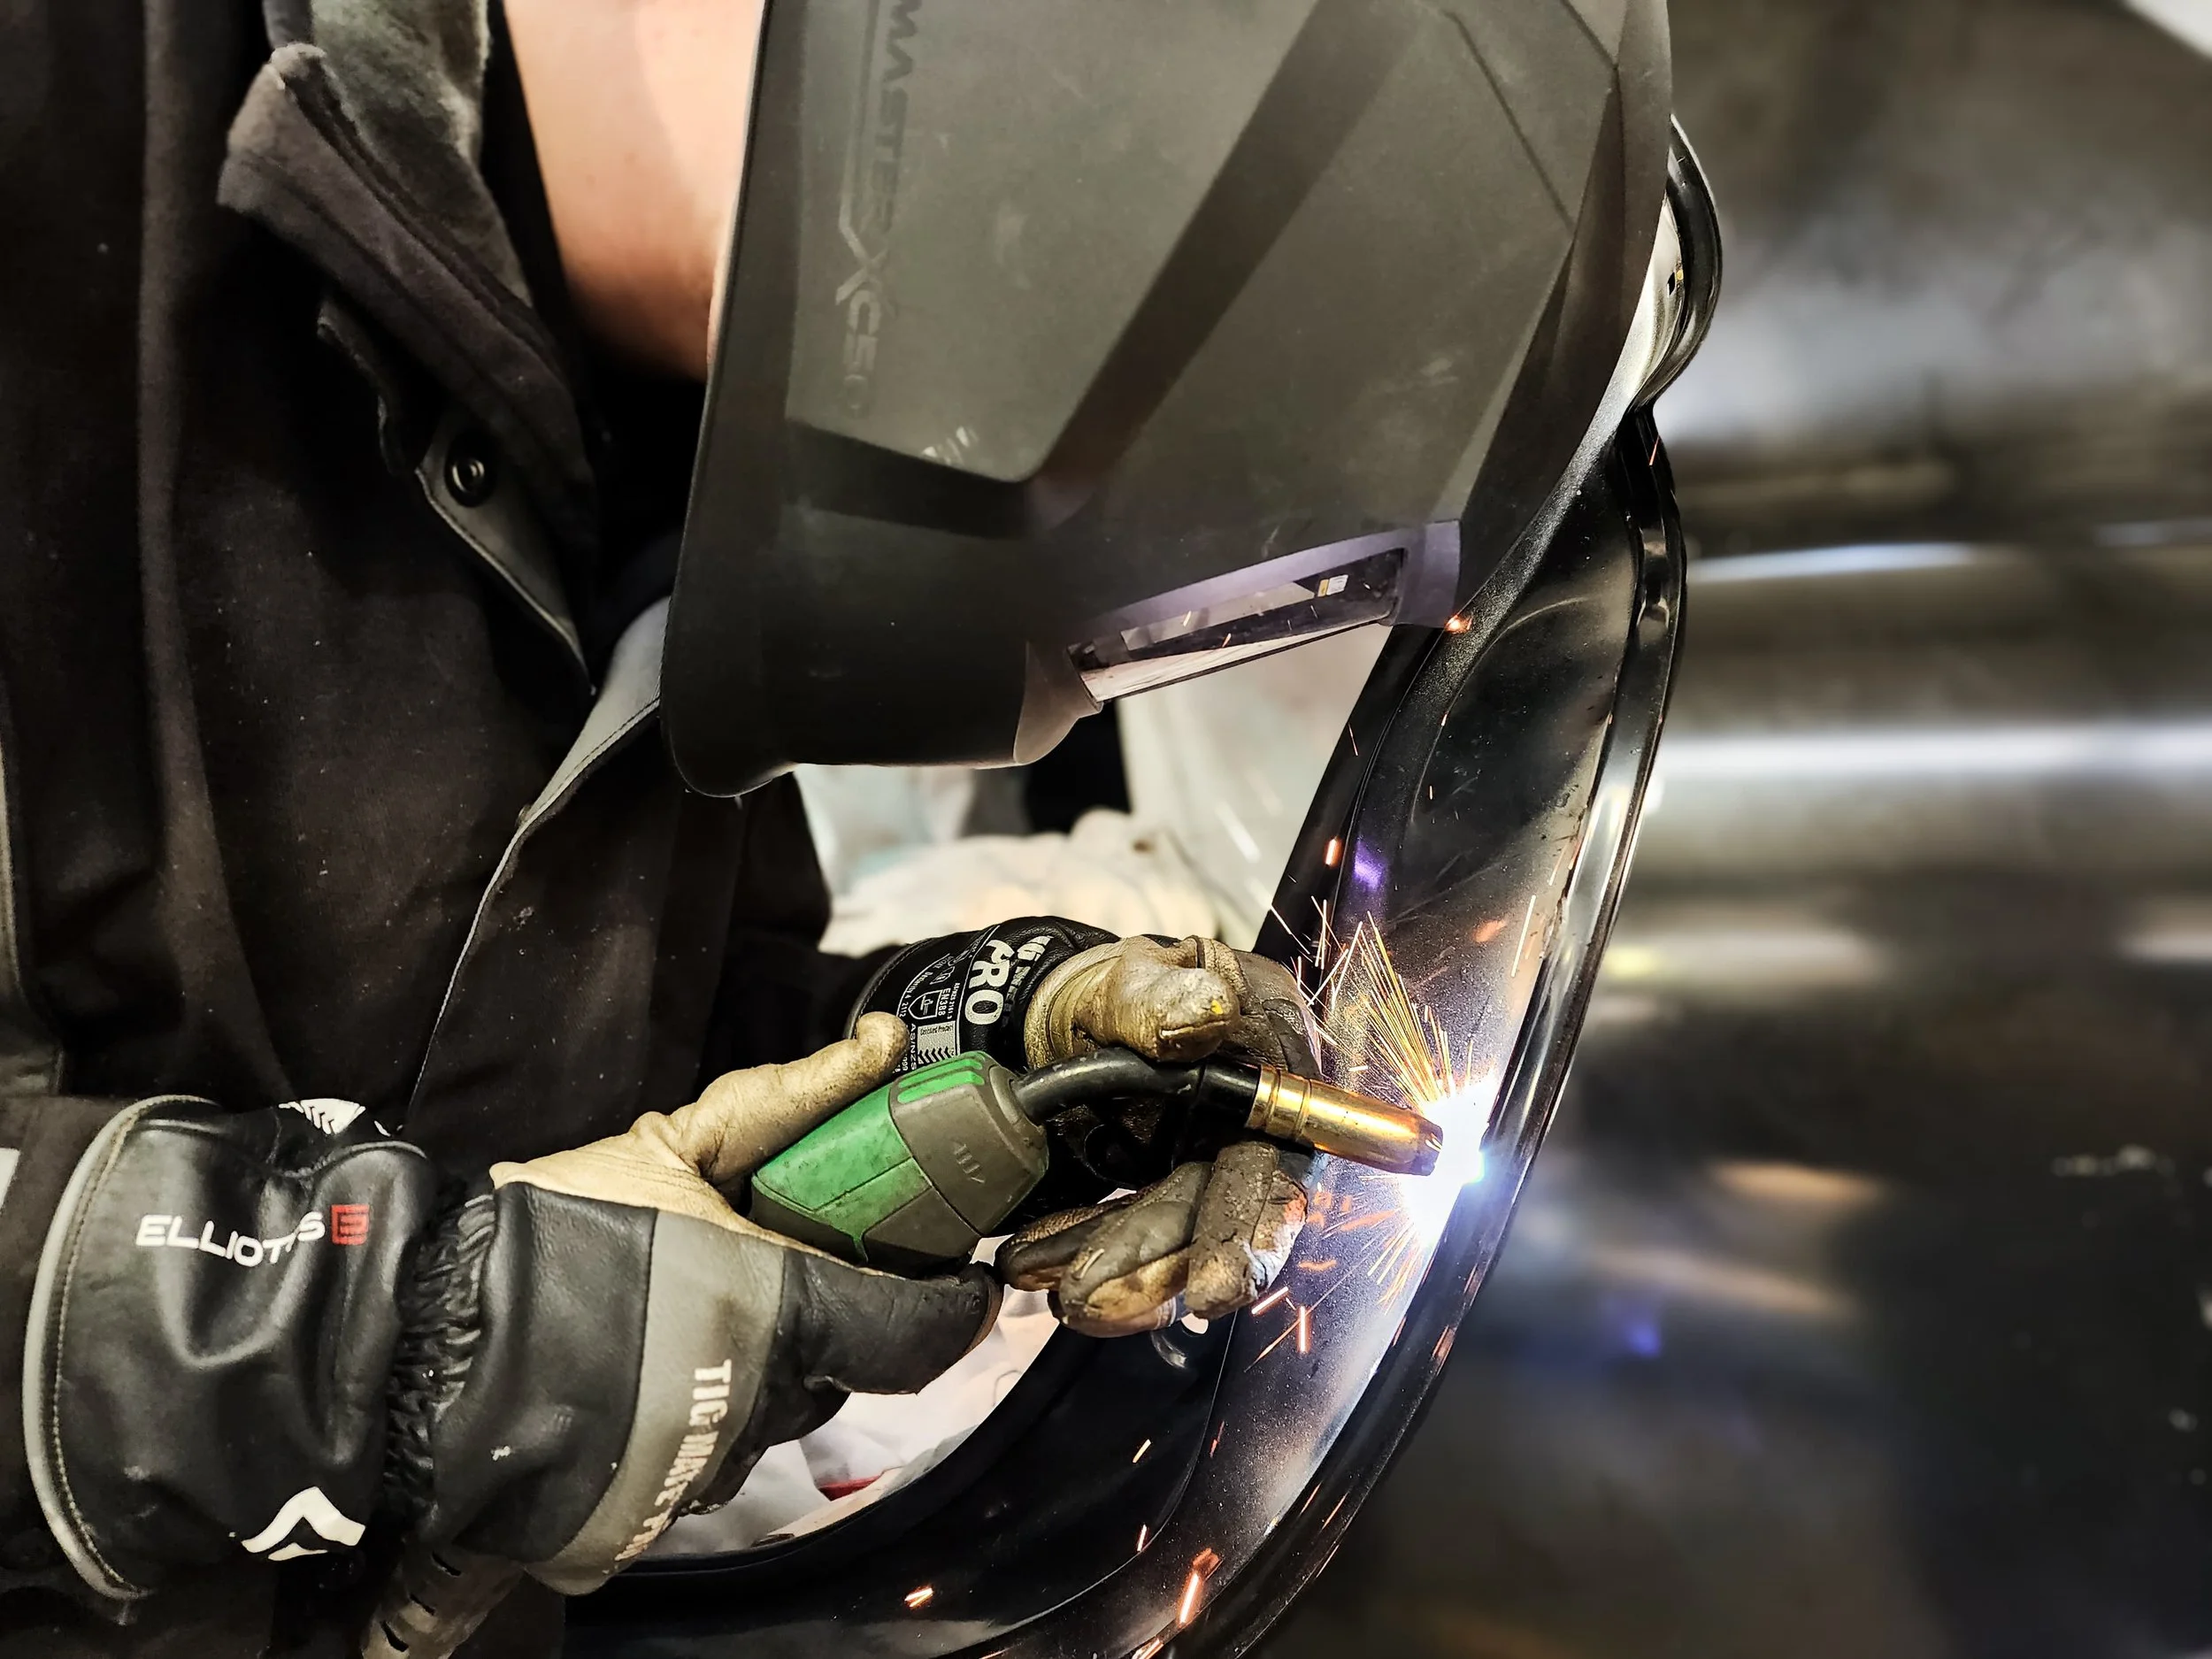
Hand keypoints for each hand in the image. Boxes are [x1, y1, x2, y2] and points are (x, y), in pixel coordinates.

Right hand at [19, 1018, 995, 1609]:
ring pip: (761, 1423)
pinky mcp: (632, 1533)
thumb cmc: (547, 1225)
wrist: (410, 1333)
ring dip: (748, 1376)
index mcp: (778, 1314)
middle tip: (774, 1272)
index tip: (967, 1283)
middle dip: (821, 1327)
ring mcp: (692, 1479)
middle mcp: (752, 1409)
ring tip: (677, 1317)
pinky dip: (682, 1426)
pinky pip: (692, 1473)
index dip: (952, 1306)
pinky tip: (636, 1377)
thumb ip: (787, 1102)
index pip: (914, 1331)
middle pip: (833, 1375)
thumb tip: (883, 1044)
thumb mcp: (669, 1144)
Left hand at [1011, 935, 1318, 1335]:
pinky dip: (1082, 1254)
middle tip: (1103, 1299)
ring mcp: (1215, 1165)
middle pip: (1237, 1206)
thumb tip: (1203, 1013)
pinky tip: (1035, 1266)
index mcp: (1273, 1048)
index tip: (1219, 1288)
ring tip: (1062, 1293)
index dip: (1258, 1226)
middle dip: (1175, 1263)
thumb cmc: (1111, 994)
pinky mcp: (1170, 1201)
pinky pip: (1135, 1242)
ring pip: (1181, 1234)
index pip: (1287, 1146)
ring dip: (1123, 1271)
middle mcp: (1260, 1118)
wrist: (1060, 1024)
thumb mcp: (1125, 980)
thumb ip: (1158, 995)